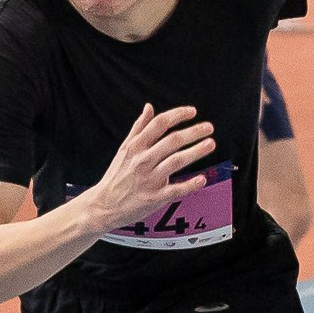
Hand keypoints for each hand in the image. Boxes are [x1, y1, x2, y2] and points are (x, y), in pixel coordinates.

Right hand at [80, 104, 214, 230]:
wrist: (103, 205)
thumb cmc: (117, 175)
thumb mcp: (124, 149)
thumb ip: (138, 128)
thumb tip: (149, 107)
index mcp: (135, 147)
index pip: (159, 124)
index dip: (177, 115)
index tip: (192, 111)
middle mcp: (142, 160)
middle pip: (171, 141)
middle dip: (193, 132)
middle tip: (209, 127)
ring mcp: (149, 179)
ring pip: (176, 161)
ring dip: (196, 152)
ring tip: (211, 144)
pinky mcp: (154, 198)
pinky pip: (176, 190)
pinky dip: (190, 184)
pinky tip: (202, 179)